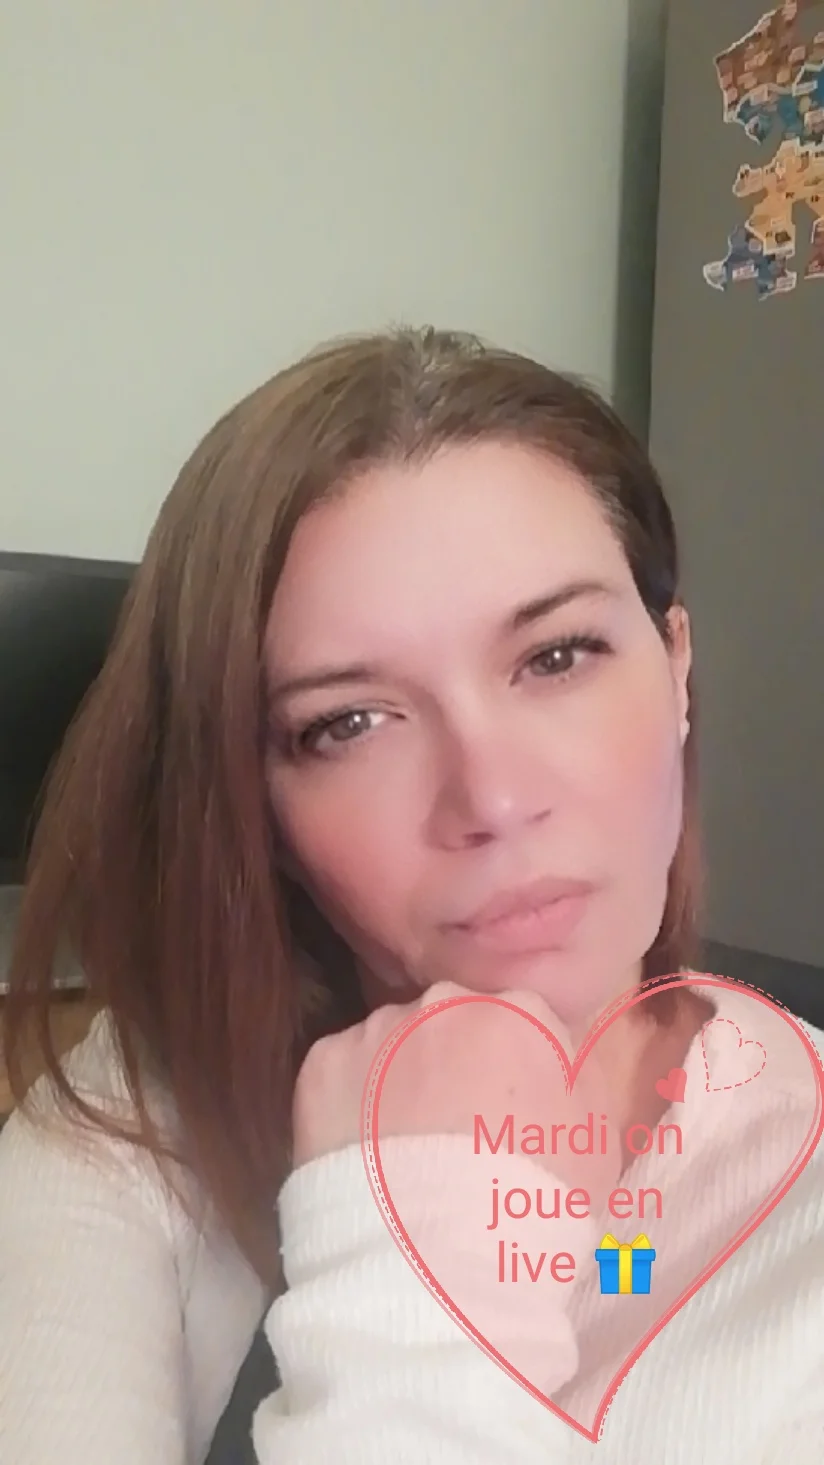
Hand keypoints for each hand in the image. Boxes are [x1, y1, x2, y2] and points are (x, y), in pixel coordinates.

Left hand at [291, 981, 620, 1205]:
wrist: (434, 1263)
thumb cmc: (533, 1209)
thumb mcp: (597, 1145)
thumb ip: (575, 1082)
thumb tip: (558, 1064)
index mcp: (521, 1014)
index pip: (521, 1025)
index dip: (515, 1074)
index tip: (508, 1120)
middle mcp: (447, 1002)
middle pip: (452, 1023)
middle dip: (453, 1066)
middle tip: (453, 1137)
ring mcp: (379, 1030)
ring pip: (392, 1045)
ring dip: (398, 1082)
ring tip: (402, 1154)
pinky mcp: (323, 1063)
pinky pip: (342, 1074)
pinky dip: (349, 1105)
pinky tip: (363, 1157)